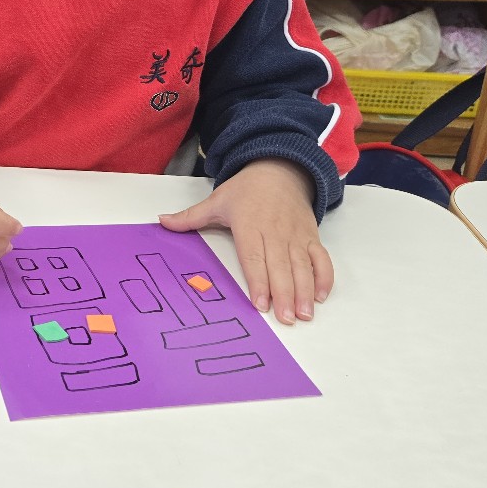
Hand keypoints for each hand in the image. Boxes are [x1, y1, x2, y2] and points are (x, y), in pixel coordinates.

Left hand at [159, 159, 332, 324]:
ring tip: (304, 314)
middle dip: (285, 294)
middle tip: (286, 319)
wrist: (280, 168)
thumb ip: (190, 217)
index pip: (254, 257)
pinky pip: (321, 258)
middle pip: (281, 266)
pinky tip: (321, 296)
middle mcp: (276, 231)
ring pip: (303, 266)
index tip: (261, 304)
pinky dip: (324, 276)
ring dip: (305, 291)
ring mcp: (296, 235)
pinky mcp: (312, 235)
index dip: (259, 281)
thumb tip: (161, 222)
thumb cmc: (246, 189)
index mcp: (250, 224)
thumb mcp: (216, 200)